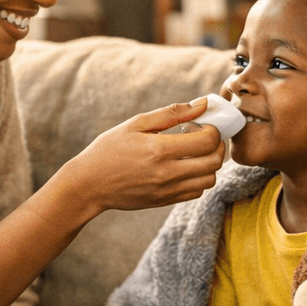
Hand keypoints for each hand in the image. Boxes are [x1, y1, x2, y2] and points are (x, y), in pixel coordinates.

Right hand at [60, 100, 224, 215]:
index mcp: (159, 149)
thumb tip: (202, 104)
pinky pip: (196, 192)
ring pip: (210, 180)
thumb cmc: (109, 150)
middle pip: (214, 162)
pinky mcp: (165, 201)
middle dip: (217, 146)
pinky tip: (185, 166)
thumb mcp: (136, 124)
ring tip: (195, 153)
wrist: (89, 185)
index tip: (202, 124)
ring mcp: (167, 190)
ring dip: (210, 164)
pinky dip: (199, 178)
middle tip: (205, 137)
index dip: (213, 129)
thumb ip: (172, 113)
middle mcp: (167, 173)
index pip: (207, 140)